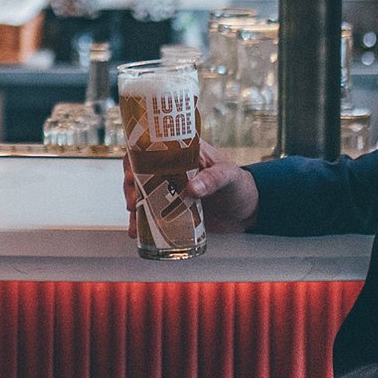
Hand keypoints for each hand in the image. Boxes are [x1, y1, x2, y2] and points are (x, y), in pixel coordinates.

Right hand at [118, 140, 257, 233]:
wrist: (247, 212)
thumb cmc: (240, 186)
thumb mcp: (229, 178)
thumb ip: (213, 180)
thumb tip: (192, 188)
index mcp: (183, 151)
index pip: (152, 145)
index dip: (136, 157)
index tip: (132, 173)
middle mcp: (171, 168)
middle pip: (140, 170)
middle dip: (130, 185)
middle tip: (133, 201)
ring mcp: (169, 188)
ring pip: (141, 191)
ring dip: (133, 204)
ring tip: (134, 221)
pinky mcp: (171, 208)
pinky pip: (151, 211)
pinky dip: (142, 221)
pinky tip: (137, 232)